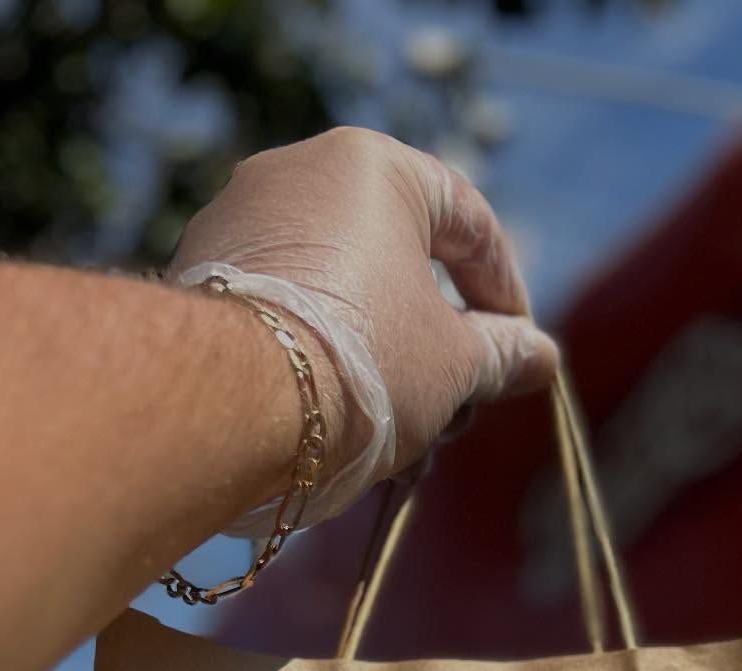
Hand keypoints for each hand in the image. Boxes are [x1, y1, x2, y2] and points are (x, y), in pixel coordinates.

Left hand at [169, 127, 558, 513]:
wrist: (233, 404)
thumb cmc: (364, 365)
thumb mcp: (454, 365)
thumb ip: (500, 354)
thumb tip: (540, 356)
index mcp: (372, 166)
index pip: (466, 219)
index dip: (504, 289)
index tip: (517, 349)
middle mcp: (297, 170)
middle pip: (396, 258)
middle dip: (436, 339)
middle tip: (457, 404)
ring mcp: (239, 219)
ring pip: (339, 290)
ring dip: (380, 358)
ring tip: (396, 434)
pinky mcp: (201, 272)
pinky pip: (286, 308)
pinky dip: (322, 355)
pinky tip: (337, 421)